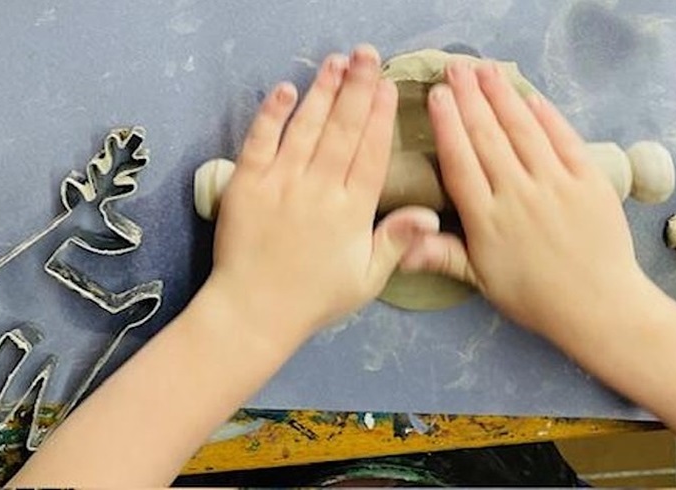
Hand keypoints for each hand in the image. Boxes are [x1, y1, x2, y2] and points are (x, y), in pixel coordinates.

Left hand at [207, 45, 438, 342]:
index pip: (371, 153)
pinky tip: (285, 88)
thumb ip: (396, 241)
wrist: (253, 312)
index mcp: (352, 211)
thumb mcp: (366, 279)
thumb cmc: (314, 298)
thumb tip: (429, 212)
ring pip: (306, 127)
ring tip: (337, 62)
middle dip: (357, 88)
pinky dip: (272, 113)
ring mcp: (280, 183)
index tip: (388, 86)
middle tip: (367, 55)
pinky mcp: (246, 184)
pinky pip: (260, 140)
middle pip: (343, 130)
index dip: (381, 116)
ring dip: (322, 91)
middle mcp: (319, 189)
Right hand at [402, 60, 649, 337]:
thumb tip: (400, 248)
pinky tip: (529, 95)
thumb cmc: (534, 297)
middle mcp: (518, 195)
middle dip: (470, 98)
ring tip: (485, 69)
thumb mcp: (481, 281)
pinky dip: (546, 115)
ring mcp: (555, 185)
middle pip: (488, 138)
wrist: (599, 307)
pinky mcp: (588, 181)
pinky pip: (563, 139)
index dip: (448, 126)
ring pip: (523, 131)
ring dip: (502, 96)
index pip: (461, 163)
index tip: (437, 95)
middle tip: (456, 67)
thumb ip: (442, 255)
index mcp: (487, 220)